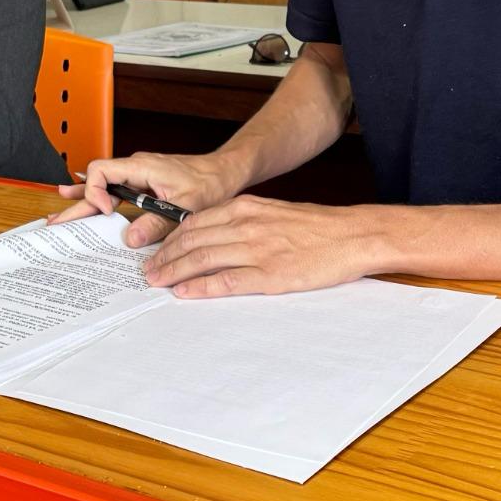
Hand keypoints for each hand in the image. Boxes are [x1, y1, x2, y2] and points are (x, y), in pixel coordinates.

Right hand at [50, 152, 236, 246]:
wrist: (224, 172)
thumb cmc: (209, 182)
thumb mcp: (186, 206)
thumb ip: (157, 222)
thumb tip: (130, 238)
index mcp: (141, 166)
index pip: (102, 170)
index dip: (95, 191)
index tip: (106, 212)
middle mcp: (135, 168)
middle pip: (96, 182)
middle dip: (76, 203)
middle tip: (56, 223)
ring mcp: (137, 176)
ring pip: (102, 187)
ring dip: (83, 201)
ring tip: (61, 216)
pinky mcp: (142, 184)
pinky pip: (115, 190)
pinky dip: (98, 198)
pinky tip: (82, 201)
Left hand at [143, 195, 382, 297]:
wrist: (352, 235)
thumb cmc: (317, 226)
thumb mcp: (273, 212)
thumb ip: (244, 220)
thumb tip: (216, 235)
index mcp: (245, 208)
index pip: (194, 223)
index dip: (170, 239)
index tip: (157, 251)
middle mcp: (246, 225)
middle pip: (191, 241)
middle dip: (165, 257)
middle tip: (148, 271)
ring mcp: (256, 250)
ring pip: (202, 259)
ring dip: (174, 272)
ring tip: (157, 282)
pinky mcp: (270, 274)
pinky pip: (226, 281)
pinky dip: (200, 287)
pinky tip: (185, 292)